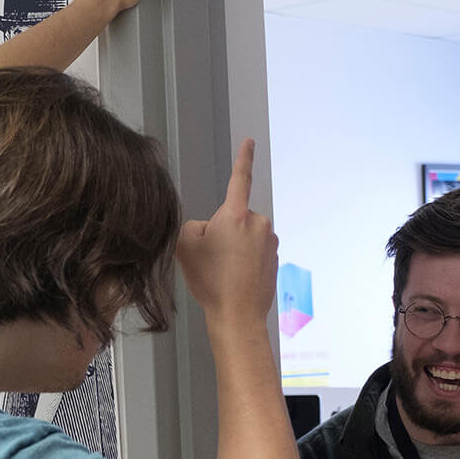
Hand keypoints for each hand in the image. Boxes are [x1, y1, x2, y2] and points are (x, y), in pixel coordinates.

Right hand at [176, 139, 275, 323]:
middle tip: (212, 258)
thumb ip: (194, 226)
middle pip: (233, 217)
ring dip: (233, 248)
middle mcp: (258, 223)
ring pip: (243, 236)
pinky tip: (234, 279)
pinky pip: (252, 253)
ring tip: (223, 272)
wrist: (238, 316)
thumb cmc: (213, 282)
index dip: (243, 158)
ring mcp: (269, 242)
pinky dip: (243, 262)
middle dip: (222, 232)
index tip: (249, 142)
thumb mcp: (185, 246)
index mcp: (236, 215)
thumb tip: (209, 229)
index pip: (239, 178)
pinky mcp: (274, 259)